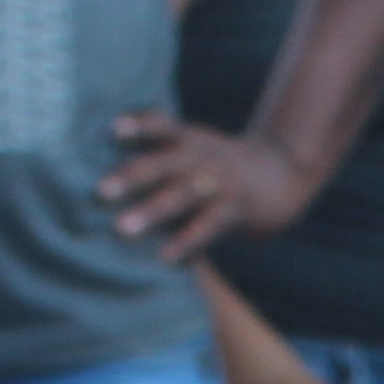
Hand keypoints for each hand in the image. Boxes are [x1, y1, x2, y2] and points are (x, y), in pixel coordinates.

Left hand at [101, 111, 316, 262]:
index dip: (140, 126)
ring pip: (183, 195)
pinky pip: (208, 226)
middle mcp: (204, 158)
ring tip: (122, 228)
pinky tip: (165, 257)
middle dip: (132, 176)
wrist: (283, 175)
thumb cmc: (223, 168)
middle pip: (165, 163)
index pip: (163, 126)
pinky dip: (186, 242)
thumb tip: (109, 168)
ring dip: (152, 211)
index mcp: (192, 140)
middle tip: (100, 192)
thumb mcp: (197, 150)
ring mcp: (222, 184)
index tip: (115, 128)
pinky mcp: (237, 211)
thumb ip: (161, 154)